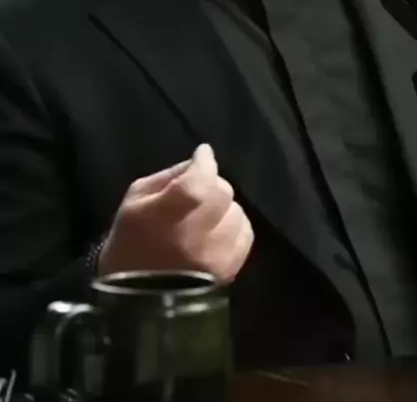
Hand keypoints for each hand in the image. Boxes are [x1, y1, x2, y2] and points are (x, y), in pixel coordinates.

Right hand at [98, 144, 253, 283]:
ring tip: (207, 214)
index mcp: (163, 217)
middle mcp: (194, 237)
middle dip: (212, 183)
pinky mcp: (229, 271)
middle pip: (222, 193)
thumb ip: (169, 177)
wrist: (136, 302)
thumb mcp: (135, 201)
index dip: (204, 162)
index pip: (197, 182)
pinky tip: (219, 231)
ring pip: (237, 212)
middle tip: (199, 188)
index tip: (202, 154)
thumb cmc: (130, 244)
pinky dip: (234, 227)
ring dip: (224, 207)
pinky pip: (245, 235)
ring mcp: (215, 257)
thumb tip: (197, 162)